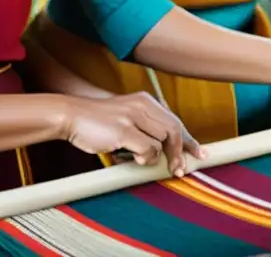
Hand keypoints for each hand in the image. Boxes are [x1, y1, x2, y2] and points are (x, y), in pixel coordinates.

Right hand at [62, 92, 204, 175]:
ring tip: (137, 157)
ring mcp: (133, 117)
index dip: (188, 140)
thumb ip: (145, 127)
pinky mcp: (124, 130)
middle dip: (179, 153)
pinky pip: (147, 149)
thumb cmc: (97, 121)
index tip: (199, 153)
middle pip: (174, 130)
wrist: (70, 115)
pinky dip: (144, 158)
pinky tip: (132, 157)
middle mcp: (142, 105)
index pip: (175, 120)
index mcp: (145, 101)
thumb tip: (163, 150)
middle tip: (179, 170)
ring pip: (161, 142)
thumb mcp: (126, 117)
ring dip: (153, 157)